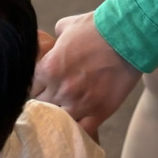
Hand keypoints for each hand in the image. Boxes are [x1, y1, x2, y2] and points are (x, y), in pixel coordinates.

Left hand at [32, 11, 140, 132]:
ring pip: (59, 120)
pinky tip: (77, 124)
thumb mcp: (66, 27)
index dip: (35, 87)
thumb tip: (52, 43)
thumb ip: (54, 39)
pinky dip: (78, 128)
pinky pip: (83, 130)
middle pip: (42, 105)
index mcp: (48, 69)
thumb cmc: (96, 29)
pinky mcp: (100, 111)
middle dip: (45, 101)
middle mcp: (60, 89)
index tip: (40, 86)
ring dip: (60, 116)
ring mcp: (80, 103)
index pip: (30, 87)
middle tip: (52, 98)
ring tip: (63, 112)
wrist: (127, 37)